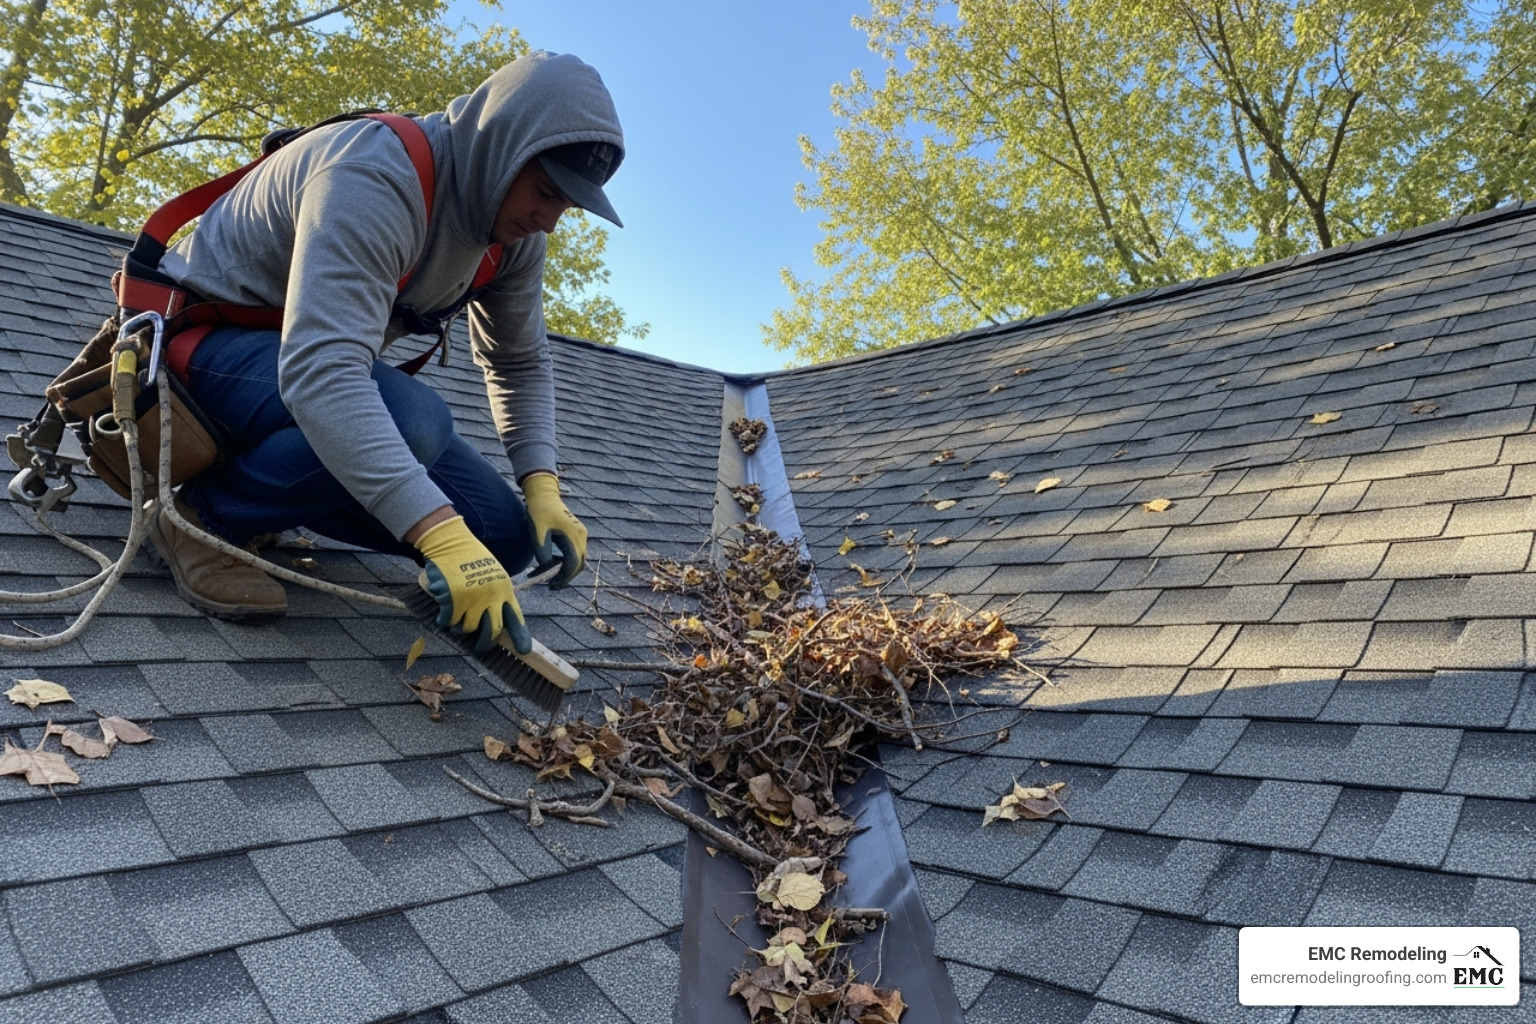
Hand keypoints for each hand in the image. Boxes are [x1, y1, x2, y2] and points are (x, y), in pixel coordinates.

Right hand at [413, 515, 530, 653]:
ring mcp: (472, 599)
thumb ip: (496, 596)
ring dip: (460, 627)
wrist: (450, 542)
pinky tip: (444, 611)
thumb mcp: (492, 574)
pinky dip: (444, 619)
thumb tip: (494, 623)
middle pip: (491, 631)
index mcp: (504, 590)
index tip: (524, 650)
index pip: (515, 618)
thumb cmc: (470, 558)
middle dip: (485, 643)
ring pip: (467, 628)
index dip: (520, 636)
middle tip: (481, 647)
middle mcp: (491, 596)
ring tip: (456, 615)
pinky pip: (448, 621)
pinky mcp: (453, 599)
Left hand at [521, 472, 586, 587]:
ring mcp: (580, 533)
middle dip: (565, 577)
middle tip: (550, 585)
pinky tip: (549, 563)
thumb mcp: (537, 535)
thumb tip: (548, 570)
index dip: (563, 577)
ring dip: (564, 569)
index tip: (551, 585)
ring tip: (546, 574)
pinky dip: (564, 560)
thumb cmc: (539, 512)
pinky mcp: (577, 532)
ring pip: (577, 559)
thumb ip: (543, 554)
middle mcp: (581, 536)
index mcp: (573, 536)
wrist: (543, 494)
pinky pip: (574, 551)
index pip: (573, 564)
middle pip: (578, 564)